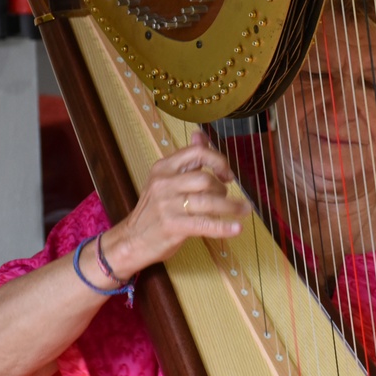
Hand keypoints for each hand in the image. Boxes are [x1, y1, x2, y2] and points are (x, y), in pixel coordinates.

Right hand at [105, 131, 249, 277]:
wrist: (132, 240)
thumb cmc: (154, 209)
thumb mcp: (165, 180)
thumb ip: (186, 160)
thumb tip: (200, 135)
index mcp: (163, 167)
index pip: (197, 153)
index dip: (218, 161)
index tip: (227, 175)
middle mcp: (164, 183)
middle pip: (205, 179)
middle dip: (222, 190)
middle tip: (226, 199)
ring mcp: (167, 204)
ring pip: (208, 201)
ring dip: (231, 207)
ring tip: (243, 211)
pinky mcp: (172, 226)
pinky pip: (205, 224)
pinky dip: (224, 227)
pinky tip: (236, 229)